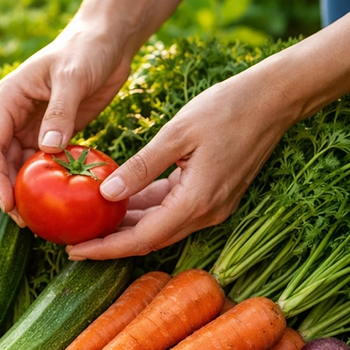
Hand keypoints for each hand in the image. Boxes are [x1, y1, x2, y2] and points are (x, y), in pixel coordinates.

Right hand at [0, 27, 133, 223]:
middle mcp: (13, 116)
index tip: (9, 204)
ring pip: (21, 166)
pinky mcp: (53, 133)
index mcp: (7, 100)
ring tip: (39, 218)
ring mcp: (32, 126)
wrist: (109, 39)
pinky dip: (48, 181)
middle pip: (2, 161)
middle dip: (9, 191)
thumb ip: (59, 113)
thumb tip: (46, 150)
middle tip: (25, 221)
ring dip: (27, 190)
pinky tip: (58, 199)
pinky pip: (44, 163)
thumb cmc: (87, 49)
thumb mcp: (73, 77)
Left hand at [67, 61, 303, 259]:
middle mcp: (206, 213)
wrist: (276, 98)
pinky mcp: (214, 196)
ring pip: (161, 227)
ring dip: (128, 228)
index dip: (106, 249)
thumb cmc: (228, 108)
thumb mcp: (177, 133)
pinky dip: (147, 210)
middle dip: (111, 244)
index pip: (141, 239)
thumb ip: (141, 167)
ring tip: (91, 224)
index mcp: (196, 202)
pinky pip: (173, 211)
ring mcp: (212, 207)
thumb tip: (107, 194)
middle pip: (149, 240)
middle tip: (74, 242)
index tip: (74, 251)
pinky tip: (121, 201)